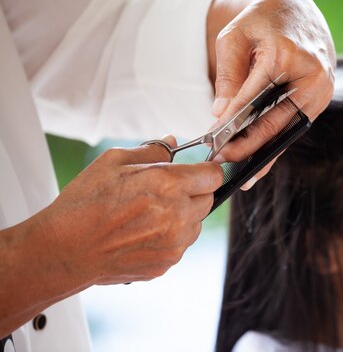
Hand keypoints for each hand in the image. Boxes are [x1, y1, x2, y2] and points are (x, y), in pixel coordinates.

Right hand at [34, 136, 222, 284]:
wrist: (66, 249)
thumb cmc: (86, 204)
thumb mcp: (114, 162)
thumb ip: (152, 151)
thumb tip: (172, 142)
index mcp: (168, 184)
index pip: (214, 176)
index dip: (205, 172)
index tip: (197, 172)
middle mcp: (178, 215)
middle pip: (208, 199)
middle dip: (193, 193)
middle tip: (165, 193)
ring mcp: (174, 242)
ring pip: (196, 224)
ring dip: (183, 217)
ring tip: (149, 215)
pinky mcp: (167, 262)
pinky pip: (181, 244)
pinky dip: (169, 237)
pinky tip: (142, 233)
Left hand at [206, 0, 334, 181]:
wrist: (296, 10)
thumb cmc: (261, 21)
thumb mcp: (234, 37)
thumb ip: (228, 76)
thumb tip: (220, 115)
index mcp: (286, 54)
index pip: (253, 98)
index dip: (232, 124)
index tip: (213, 143)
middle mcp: (310, 74)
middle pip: (275, 120)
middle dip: (247, 144)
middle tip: (223, 161)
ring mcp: (321, 89)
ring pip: (288, 129)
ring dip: (264, 152)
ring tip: (241, 172)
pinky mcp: (322, 98)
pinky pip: (295, 126)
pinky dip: (277, 143)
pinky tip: (261, 162)